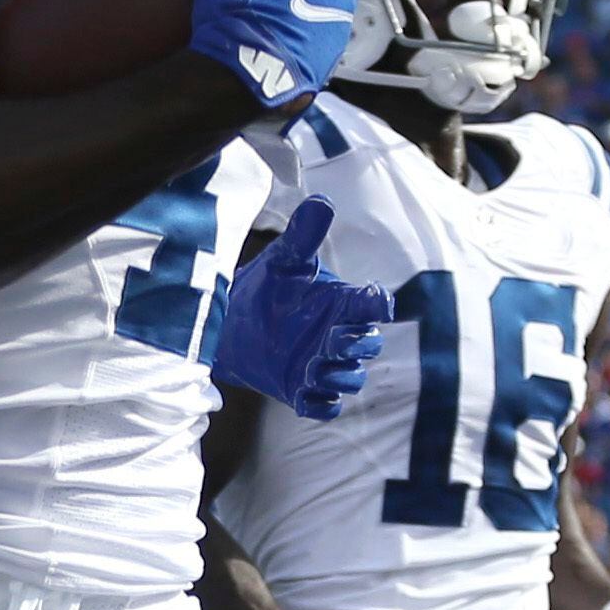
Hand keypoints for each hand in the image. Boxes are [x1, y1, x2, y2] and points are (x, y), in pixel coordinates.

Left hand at [210, 198, 390, 421]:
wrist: (232, 322)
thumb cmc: (267, 286)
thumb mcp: (284, 259)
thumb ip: (304, 234)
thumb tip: (321, 201)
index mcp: (342, 305)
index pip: (373, 307)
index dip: (376, 306)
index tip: (372, 302)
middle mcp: (338, 336)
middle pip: (368, 347)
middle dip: (356, 344)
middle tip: (330, 337)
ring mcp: (322, 365)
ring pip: (351, 379)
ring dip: (339, 375)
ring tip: (313, 365)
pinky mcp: (302, 390)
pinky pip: (326, 407)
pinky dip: (322, 404)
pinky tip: (305, 392)